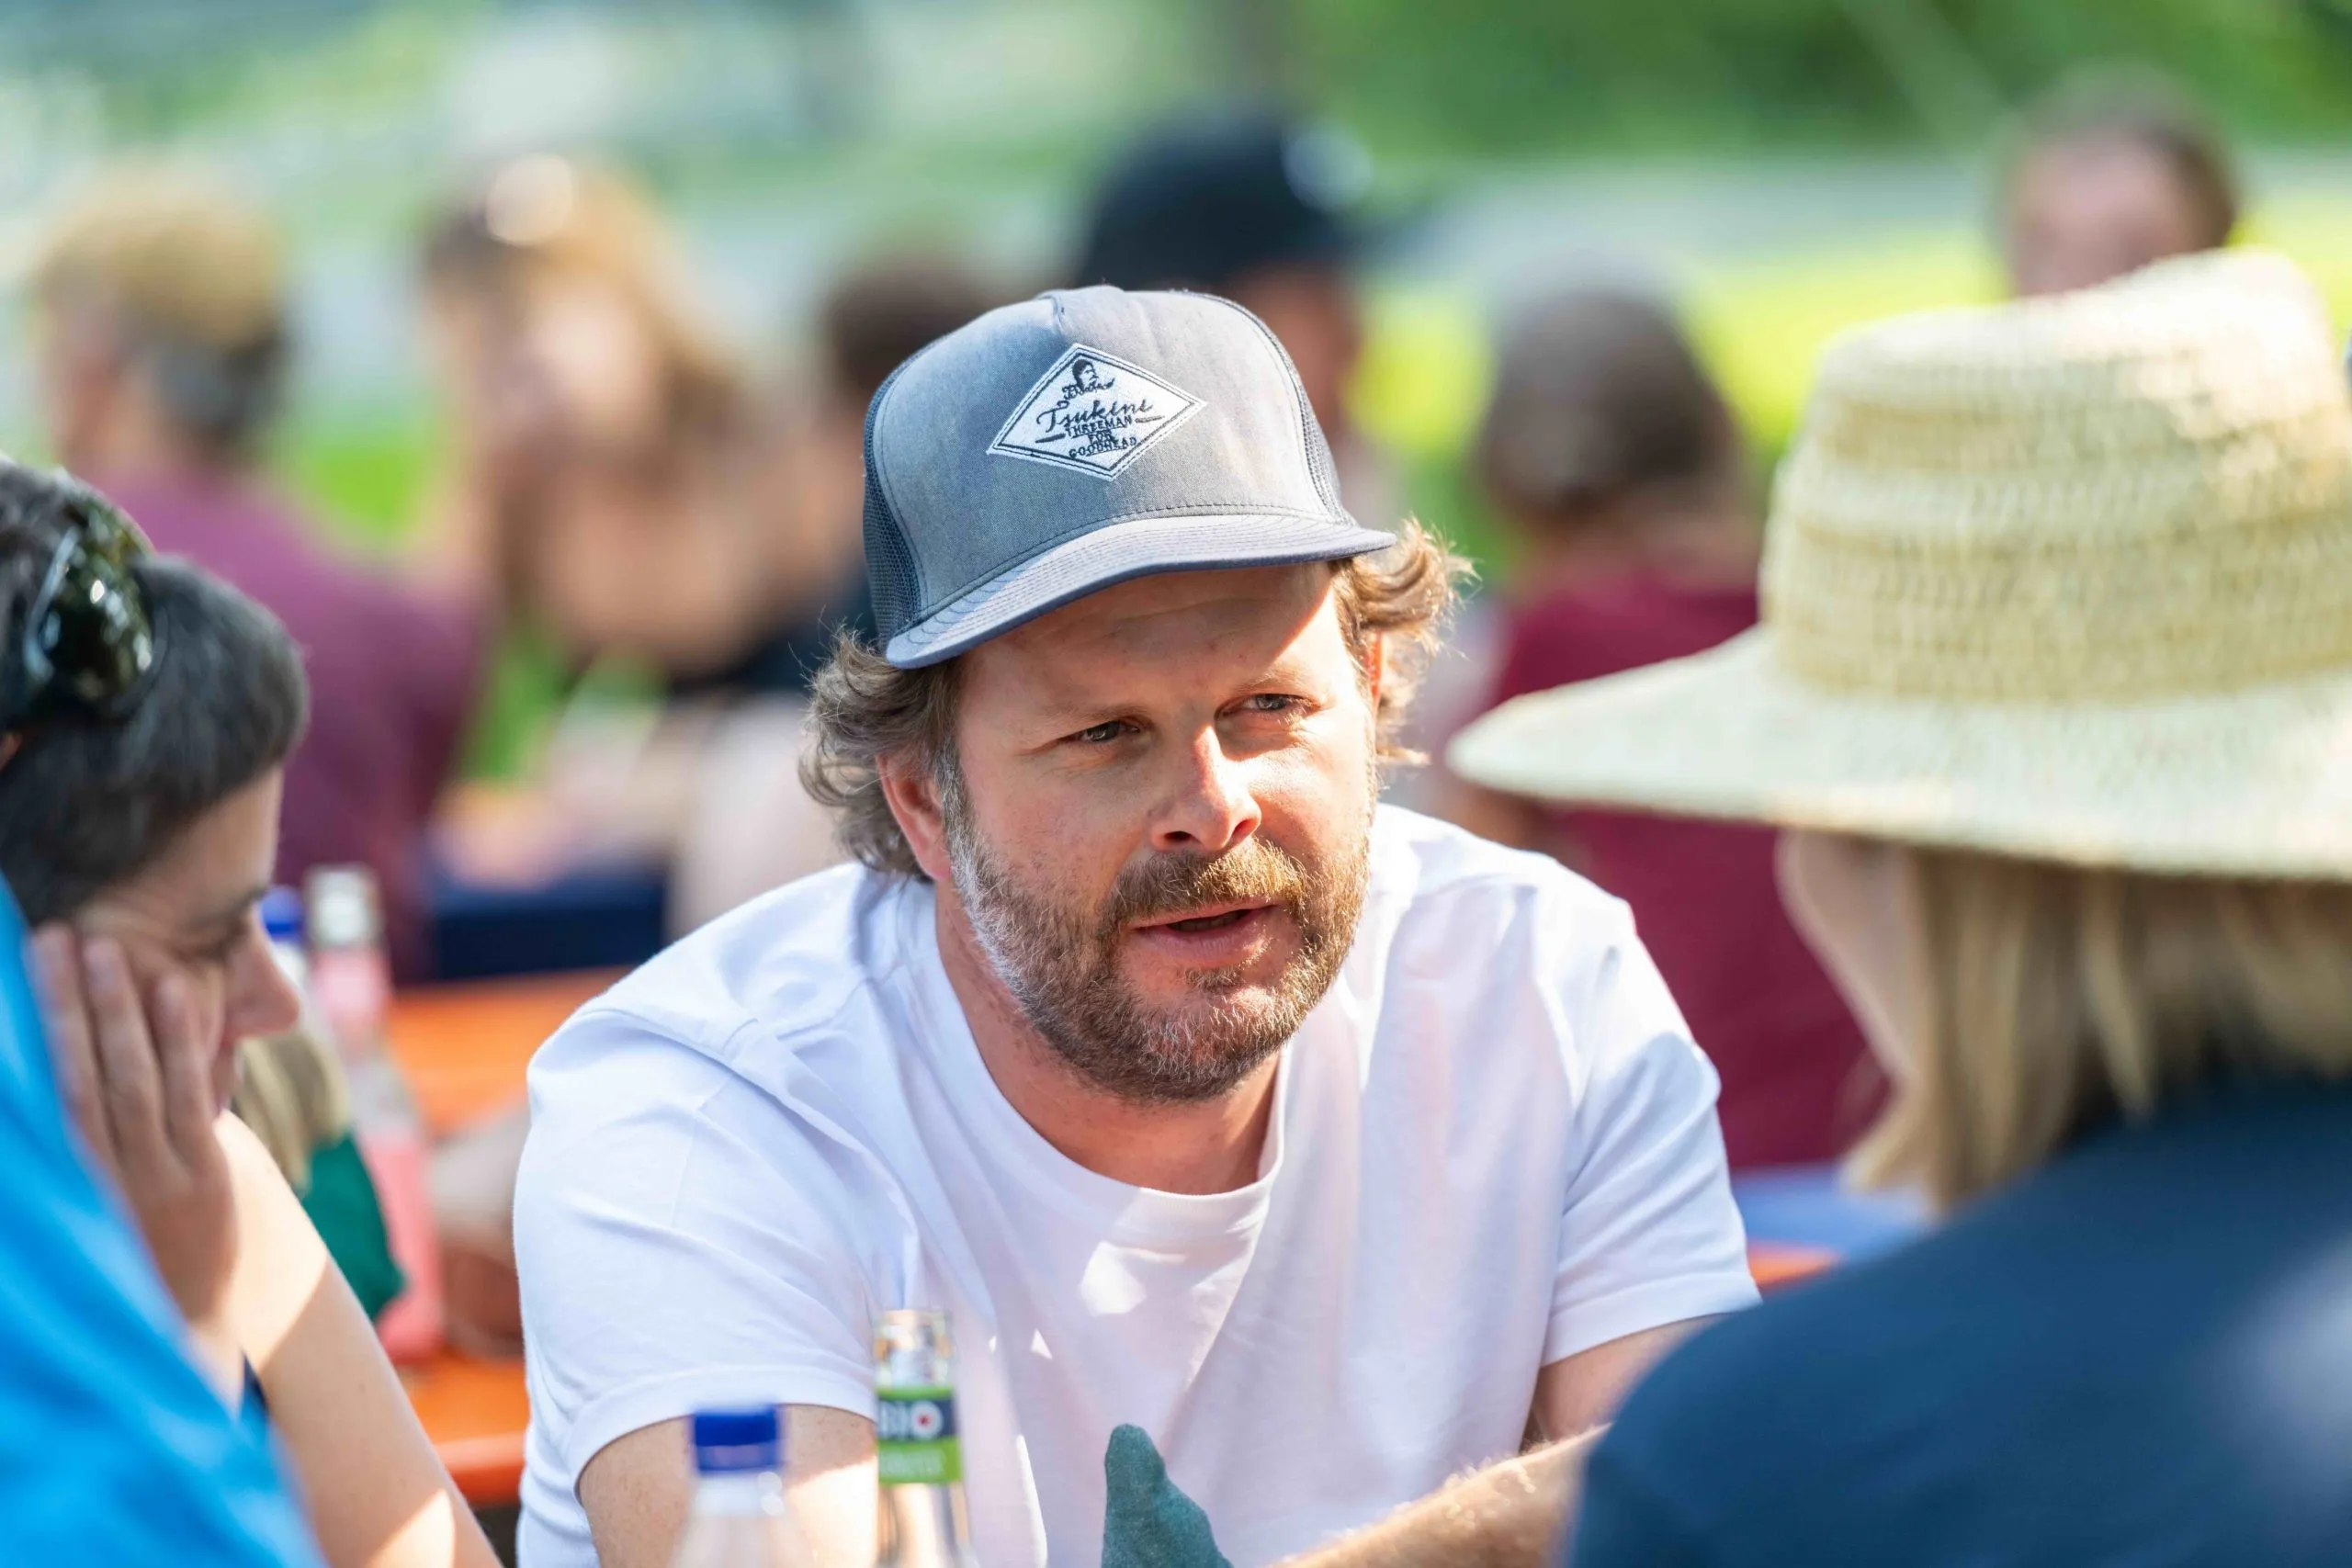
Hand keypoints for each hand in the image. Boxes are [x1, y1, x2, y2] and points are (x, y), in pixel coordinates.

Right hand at [32, 927, 241, 1385]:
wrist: (180, 1329)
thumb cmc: (119, 1256)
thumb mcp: (83, 1202)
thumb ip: (70, 1144)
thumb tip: (51, 1080)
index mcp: (59, 1180)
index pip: (36, 1095)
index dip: (24, 1036)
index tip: (11, 975)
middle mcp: (92, 1175)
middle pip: (70, 1074)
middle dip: (59, 1003)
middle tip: (50, 934)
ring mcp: (149, 1175)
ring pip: (127, 1080)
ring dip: (115, 1010)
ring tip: (104, 946)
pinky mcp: (202, 1178)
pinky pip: (186, 1099)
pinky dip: (178, 1044)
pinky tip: (171, 993)